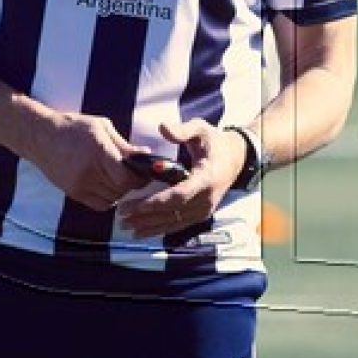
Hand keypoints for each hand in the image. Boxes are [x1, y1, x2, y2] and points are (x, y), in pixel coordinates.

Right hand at [26, 109, 147, 210]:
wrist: (41, 137)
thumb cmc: (74, 127)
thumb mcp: (102, 127)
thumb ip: (124, 145)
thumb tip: (145, 154)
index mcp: (98, 151)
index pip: (125, 177)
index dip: (139, 177)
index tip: (145, 171)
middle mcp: (88, 171)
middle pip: (121, 189)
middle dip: (133, 183)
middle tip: (137, 174)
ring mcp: (80, 185)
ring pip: (112, 198)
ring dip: (122, 190)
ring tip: (121, 177)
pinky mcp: (73, 193)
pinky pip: (100, 205)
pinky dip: (110, 199)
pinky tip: (109, 185)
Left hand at [117, 119, 247, 237]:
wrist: (235, 158)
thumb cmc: (214, 142)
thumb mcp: (201, 129)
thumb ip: (182, 130)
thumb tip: (162, 128)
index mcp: (207, 177)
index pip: (181, 194)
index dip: (158, 202)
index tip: (137, 205)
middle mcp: (207, 198)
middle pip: (174, 212)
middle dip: (147, 216)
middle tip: (122, 215)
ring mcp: (205, 209)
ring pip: (174, 222)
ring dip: (150, 226)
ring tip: (127, 226)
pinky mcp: (201, 214)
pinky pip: (179, 224)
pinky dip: (160, 228)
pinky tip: (143, 229)